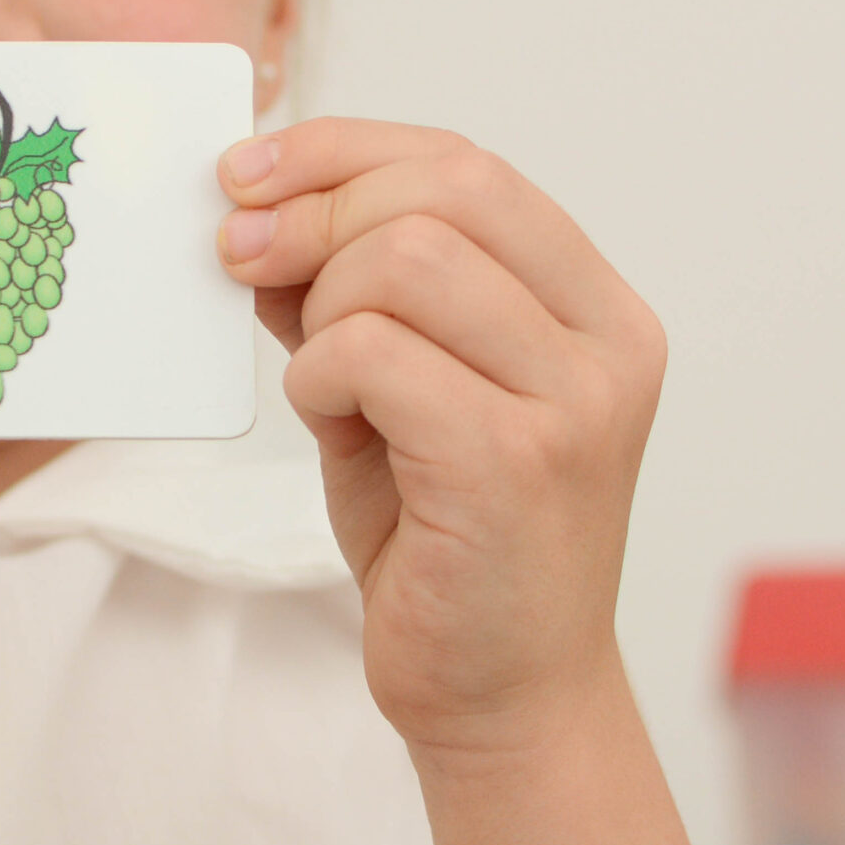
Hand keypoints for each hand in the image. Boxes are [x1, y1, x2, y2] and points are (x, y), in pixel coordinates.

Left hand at [214, 119, 666, 759]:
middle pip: (443, 191)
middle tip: (238, 257)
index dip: (343, 149)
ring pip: (406, 259)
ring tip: (318, 375)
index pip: (467, 165)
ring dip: (321, 302)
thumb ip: (348, 295)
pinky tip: (328, 417)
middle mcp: (607, 343)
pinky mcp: (515, 465)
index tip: (246, 173)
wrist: (501, 695)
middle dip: (315, 210)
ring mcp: (574, 404)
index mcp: (593, 304)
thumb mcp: (393, 388)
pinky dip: (319, 371)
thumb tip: (257, 205)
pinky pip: (376, 353)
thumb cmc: (445, 538)